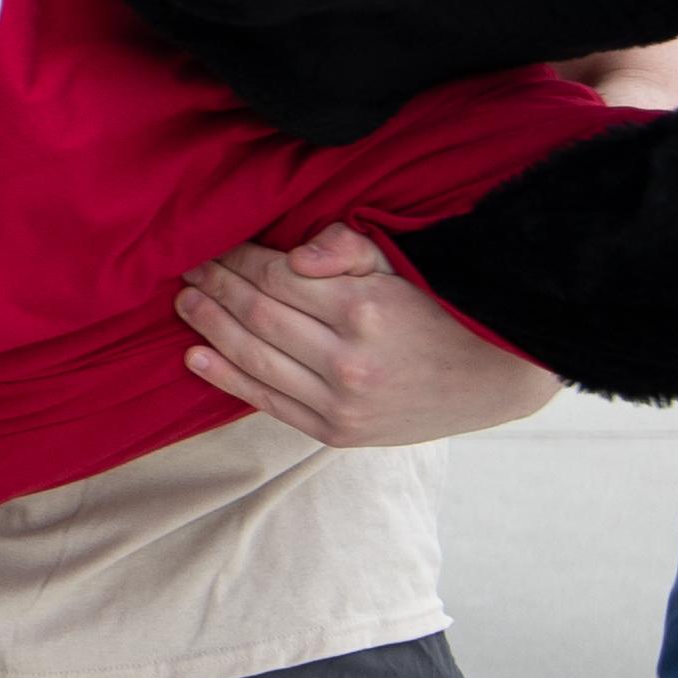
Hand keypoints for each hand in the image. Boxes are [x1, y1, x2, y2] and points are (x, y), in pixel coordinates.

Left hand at [180, 225, 561, 446]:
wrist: (492, 380)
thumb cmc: (442, 312)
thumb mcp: (403, 267)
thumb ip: (348, 249)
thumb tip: (296, 254)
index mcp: (365, 310)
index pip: (278, 277)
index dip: (240, 259)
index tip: (215, 244)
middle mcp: (348, 360)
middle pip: (258, 316)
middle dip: (217, 288)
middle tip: (187, 267)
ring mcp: (340, 403)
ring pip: (255, 358)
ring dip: (211, 328)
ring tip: (184, 304)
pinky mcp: (337, 432)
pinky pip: (269, 402)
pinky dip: (228, 379)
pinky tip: (196, 357)